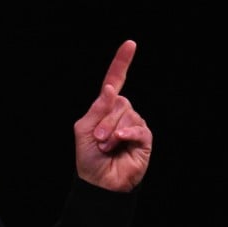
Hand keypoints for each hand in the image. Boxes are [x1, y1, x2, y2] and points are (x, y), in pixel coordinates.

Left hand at [73, 39, 152, 191]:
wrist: (99, 182)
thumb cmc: (88, 157)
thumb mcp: (83, 129)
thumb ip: (97, 108)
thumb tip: (111, 88)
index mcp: (105, 107)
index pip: (116, 80)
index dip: (122, 62)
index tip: (130, 44)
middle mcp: (121, 113)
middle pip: (118, 101)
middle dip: (104, 121)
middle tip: (97, 139)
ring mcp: (134, 124)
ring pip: (127, 115)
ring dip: (111, 133)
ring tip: (106, 147)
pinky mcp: (144, 138)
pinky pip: (138, 128)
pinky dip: (126, 135)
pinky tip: (120, 143)